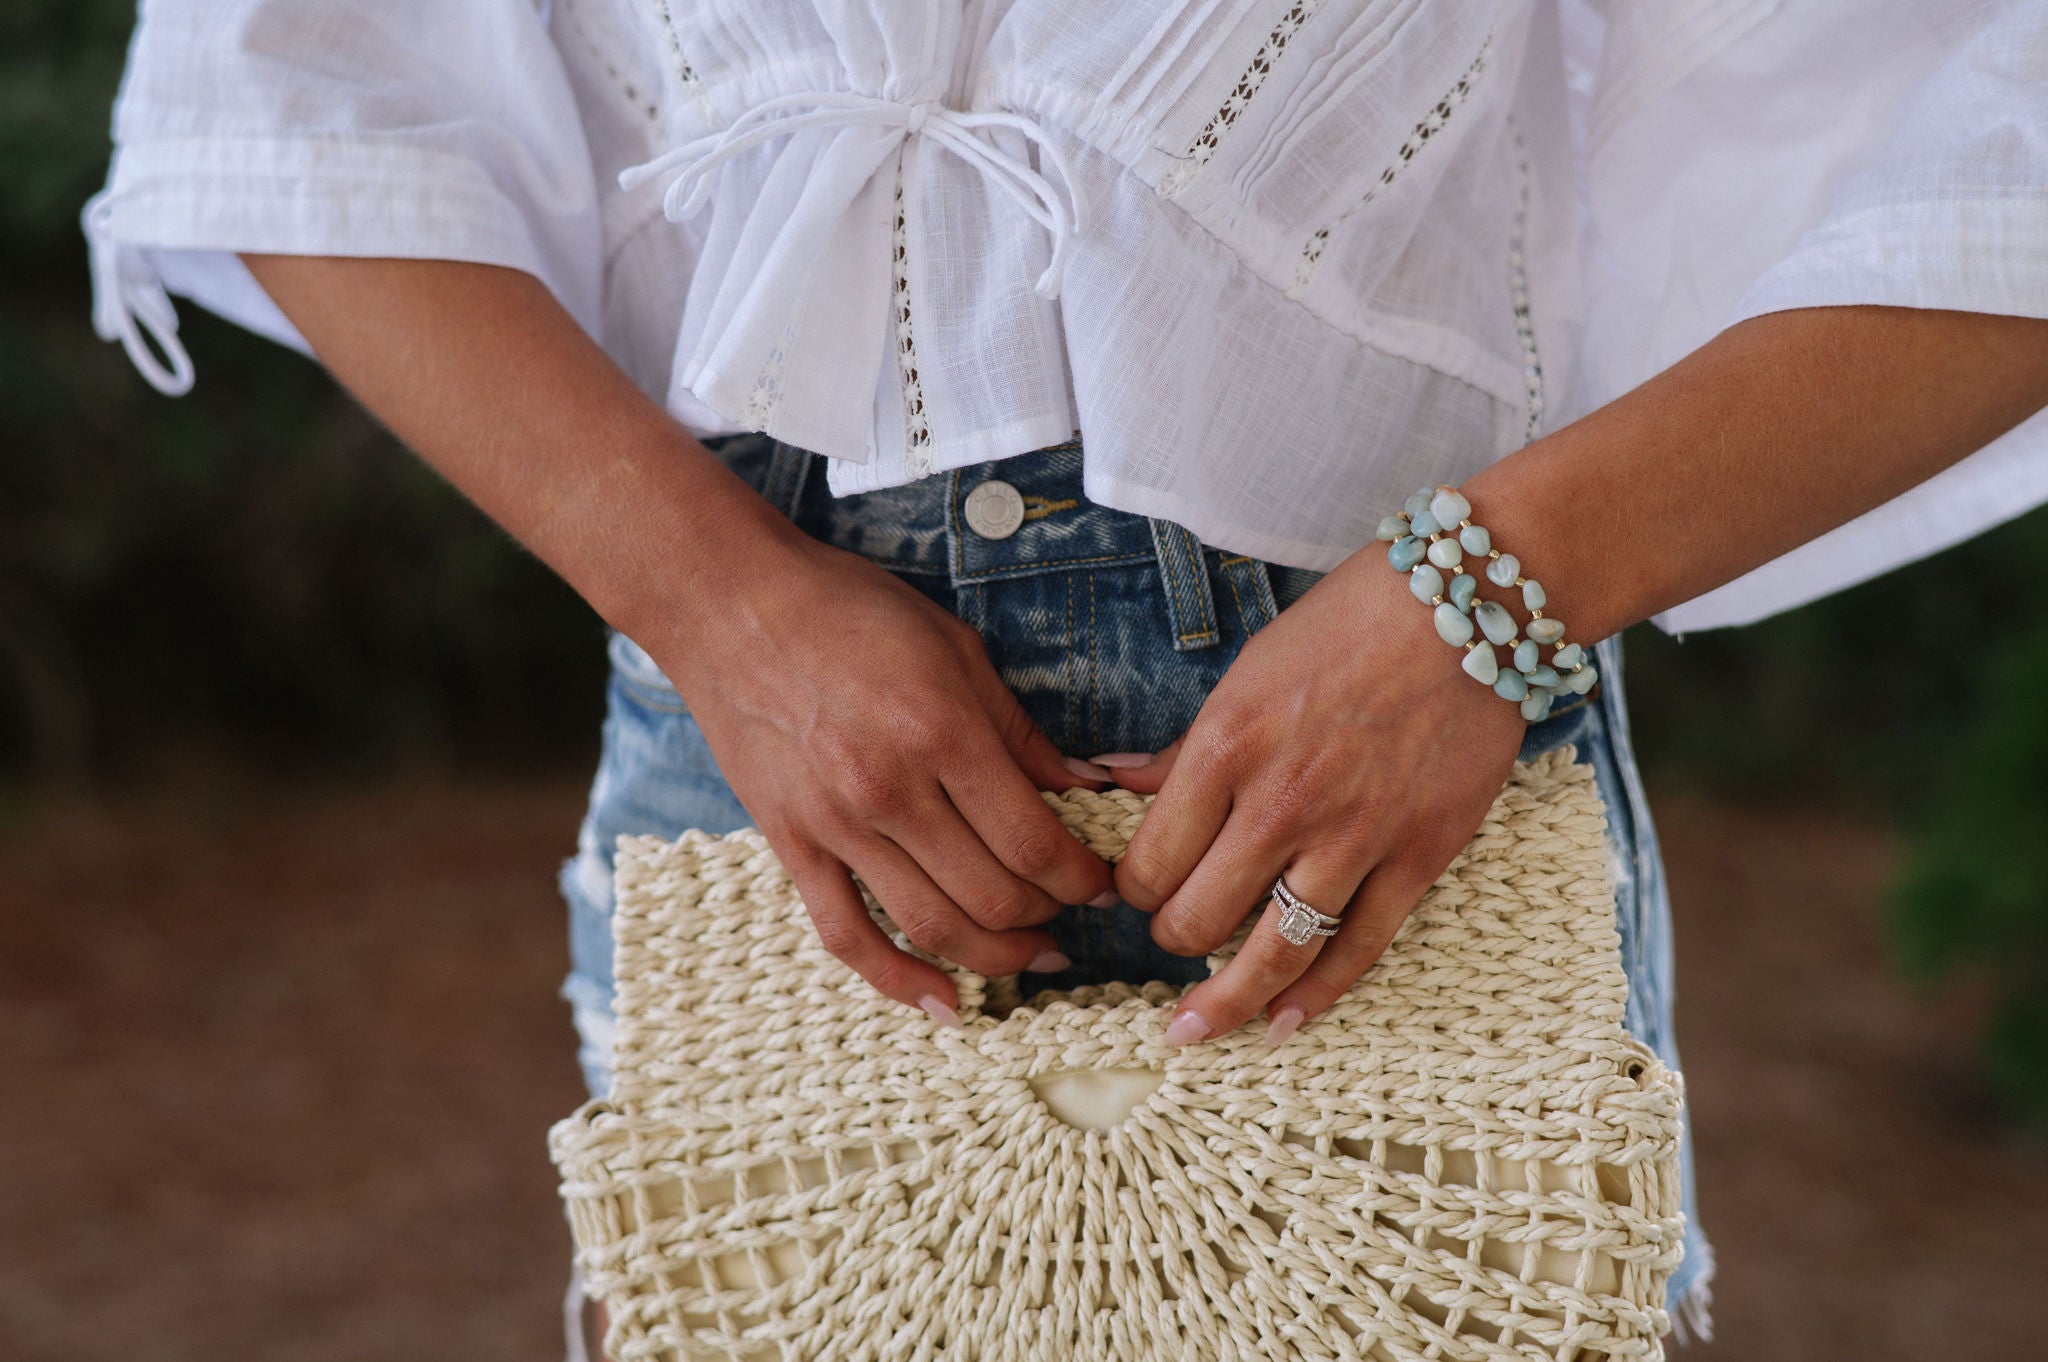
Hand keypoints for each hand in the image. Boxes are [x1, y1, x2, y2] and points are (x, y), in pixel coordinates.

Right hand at [643, 526, 1117, 1022]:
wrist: (728, 602)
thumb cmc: (849, 608)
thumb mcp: (955, 647)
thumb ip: (1020, 729)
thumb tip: (1088, 786)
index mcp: (942, 732)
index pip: (1035, 842)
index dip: (1083, 879)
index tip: (1103, 884)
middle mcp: (890, 790)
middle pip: (993, 896)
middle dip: (1049, 917)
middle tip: (1070, 913)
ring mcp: (835, 825)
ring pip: (932, 927)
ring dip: (995, 956)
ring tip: (1029, 955)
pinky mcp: (790, 844)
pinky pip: (847, 936)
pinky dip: (898, 981)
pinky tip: (944, 1004)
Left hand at [1107, 549, 1525, 1045]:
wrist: (1468, 604)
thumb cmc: (1347, 626)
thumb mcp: (1244, 673)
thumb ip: (1183, 748)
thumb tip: (1112, 783)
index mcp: (1224, 750)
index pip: (1150, 862)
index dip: (1133, 890)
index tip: (1138, 891)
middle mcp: (1281, 804)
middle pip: (1195, 918)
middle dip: (1172, 937)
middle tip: (1174, 934)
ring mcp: (1354, 837)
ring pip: (1272, 953)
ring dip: (1226, 1000)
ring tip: (1199, 1029)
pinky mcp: (1418, 857)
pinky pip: (1358, 950)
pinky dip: (1317, 998)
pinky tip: (1284, 1025)